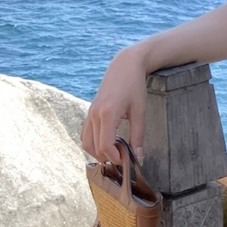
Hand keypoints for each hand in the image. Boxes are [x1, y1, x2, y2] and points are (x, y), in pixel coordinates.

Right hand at [80, 46, 148, 165]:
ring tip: (116, 151)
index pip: (105, 146)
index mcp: (107, 113)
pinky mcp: (90, 111)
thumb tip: (139, 158)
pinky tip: (109, 142)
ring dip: (98, 151)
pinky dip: (94, 142)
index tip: (126, 160)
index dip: (115, 158)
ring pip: (86, 142)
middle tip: (123, 157)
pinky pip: (85, 133)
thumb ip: (138, 136)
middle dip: (108, 157)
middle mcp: (94, 114)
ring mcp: (90, 112)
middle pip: (94, 147)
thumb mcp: (140, 112)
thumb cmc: (135, 86)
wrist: (124, 65)